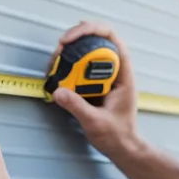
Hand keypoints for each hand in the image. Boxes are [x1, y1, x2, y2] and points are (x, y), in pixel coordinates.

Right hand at [48, 21, 142, 157]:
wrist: (123, 148)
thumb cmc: (118, 136)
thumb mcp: (96, 122)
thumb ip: (77, 107)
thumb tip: (58, 92)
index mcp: (123, 75)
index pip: (111, 39)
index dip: (91, 31)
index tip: (71, 39)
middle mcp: (114, 71)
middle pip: (97, 40)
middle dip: (76, 39)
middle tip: (59, 49)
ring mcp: (104, 77)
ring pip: (87, 53)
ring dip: (70, 52)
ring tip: (55, 61)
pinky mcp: (95, 84)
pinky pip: (81, 68)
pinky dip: (68, 66)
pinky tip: (57, 72)